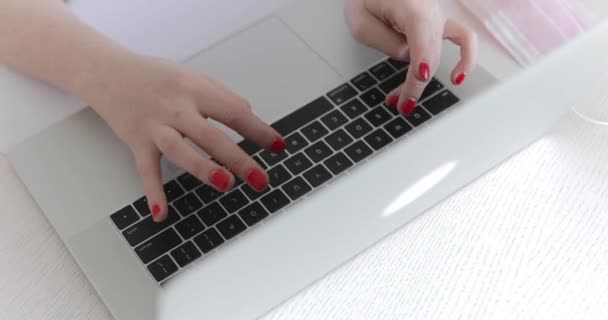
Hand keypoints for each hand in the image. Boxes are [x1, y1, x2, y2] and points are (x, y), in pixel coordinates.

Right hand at [87, 53, 284, 221]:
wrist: (108, 73)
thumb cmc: (155, 76)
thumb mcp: (193, 77)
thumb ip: (222, 96)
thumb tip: (249, 116)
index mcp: (195, 89)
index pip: (234, 112)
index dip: (259, 130)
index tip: (278, 146)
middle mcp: (176, 108)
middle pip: (211, 135)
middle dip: (239, 158)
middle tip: (261, 179)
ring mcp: (155, 126)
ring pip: (181, 150)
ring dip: (203, 168)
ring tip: (226, 184)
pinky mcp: (137, 142)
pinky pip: (145, 170)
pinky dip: (152, 193)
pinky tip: (162, 214)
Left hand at [345, 0, 476, 114]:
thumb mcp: (361, 20)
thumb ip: (385, 41)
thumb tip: (409, 58)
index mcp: (411, 6)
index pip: (421, 40)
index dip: (421, 61)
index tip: (419, 77)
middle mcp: (430, 9)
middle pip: (430, 54)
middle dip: (415, 84)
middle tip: (401, 105)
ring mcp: (437, 16)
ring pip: (440, 53)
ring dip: (426, 79)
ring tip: (406, 101)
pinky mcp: (439, 23)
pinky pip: (464, 40)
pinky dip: (466, 59)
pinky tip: (457, 78)